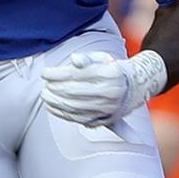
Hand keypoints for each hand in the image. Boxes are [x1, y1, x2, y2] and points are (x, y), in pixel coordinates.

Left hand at [41, 49, 166, 127]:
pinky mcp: (104, 120)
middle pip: (74, 92)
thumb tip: (74, 60)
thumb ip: (87, 58)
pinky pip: (79, 119)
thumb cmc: (113, 69)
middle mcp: (110, 92)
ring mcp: (108, 108)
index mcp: (110, 74)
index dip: (57, 74)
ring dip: (55, 102)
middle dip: (54, 89)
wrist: (135, 87)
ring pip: (75, 107)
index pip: (77, 74)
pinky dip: (62, 114)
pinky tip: (53, 107)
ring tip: (45, 96)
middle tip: (43, 86)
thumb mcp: (103, 58)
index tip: (44, 73)